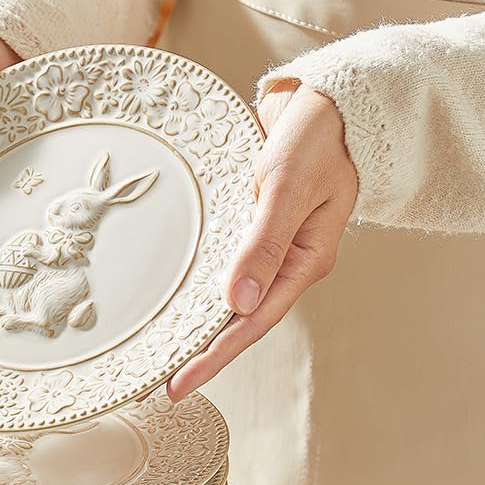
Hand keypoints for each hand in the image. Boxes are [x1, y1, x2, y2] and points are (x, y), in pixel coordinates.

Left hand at [168, 82, 357, 399]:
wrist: (328, 100)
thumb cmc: (317, 138)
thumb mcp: (289, 187)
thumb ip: (264, 242)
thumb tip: (237, 301)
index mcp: (304, 260)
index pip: (252, 322)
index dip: (214, 356)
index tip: (178, 384)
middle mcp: (286, 260)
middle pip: (238, 320)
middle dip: (201, 353)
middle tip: (156, 384)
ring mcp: (270, 244)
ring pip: (229, 296)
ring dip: (197, 325)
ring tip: (159, 353)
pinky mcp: (252, 224)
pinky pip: (223, 264)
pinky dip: (199, 286)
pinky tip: (174, 301)